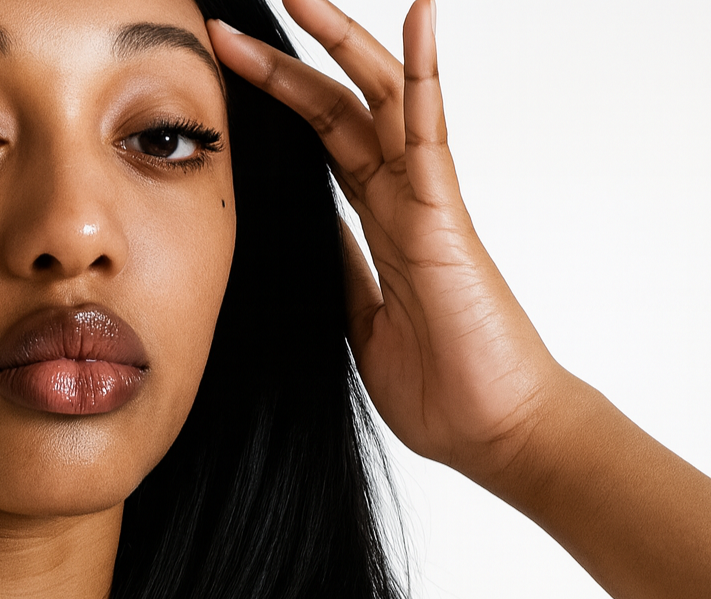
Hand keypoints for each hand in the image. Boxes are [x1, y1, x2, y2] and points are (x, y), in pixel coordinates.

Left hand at [207, 0, 567, 478]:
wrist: (494, 434)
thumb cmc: (439, 387)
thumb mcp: (356, 319)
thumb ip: (337, 270)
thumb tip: (305, 238)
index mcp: (378, 223)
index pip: (323, 139)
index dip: (280, 97)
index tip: (226, 66)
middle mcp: (401, 199)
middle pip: (342, 106)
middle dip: (292, 58)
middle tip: (241, 20)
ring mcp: (425, 201)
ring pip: (381, 99)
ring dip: (342, 43)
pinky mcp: (444, 216)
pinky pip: (430, 129)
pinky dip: (423, 71)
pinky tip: (418, 14)